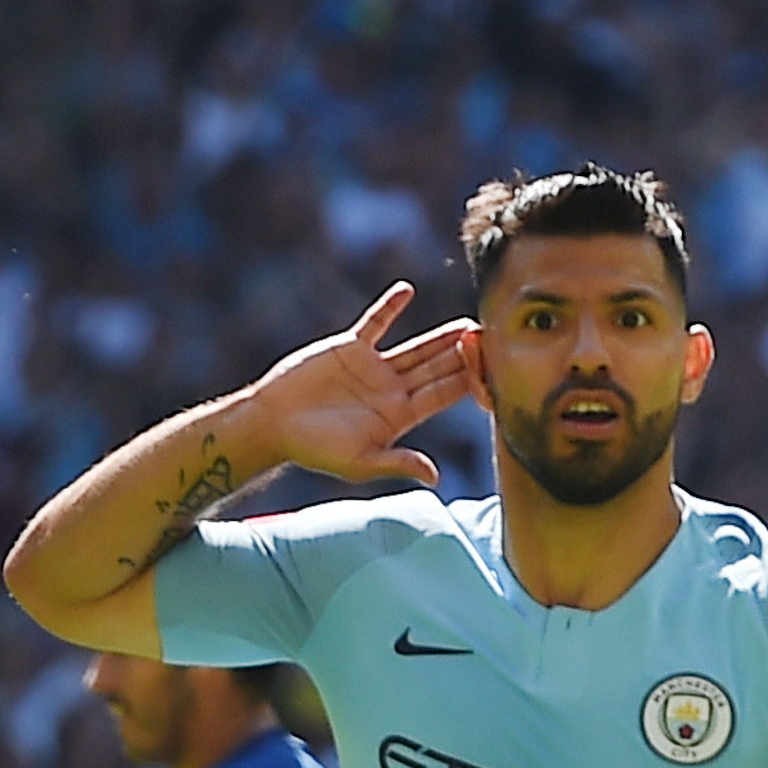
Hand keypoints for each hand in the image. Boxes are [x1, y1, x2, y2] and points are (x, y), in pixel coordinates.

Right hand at [236, 283, 478, 490]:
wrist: (273, 425)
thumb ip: (397, 463)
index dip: (467, 382)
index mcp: (398, 417)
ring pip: (415, 348)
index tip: (494, 369)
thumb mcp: (358, 462)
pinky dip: (389, 307)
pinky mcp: (350, 349)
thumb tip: (435, 477)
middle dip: (464, 356)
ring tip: (466, 322)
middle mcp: (391, 390)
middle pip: (436, 369)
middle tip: (493, 339)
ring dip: (440, 336)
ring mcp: (372, 368)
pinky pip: (374, 323)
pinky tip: (407, 291)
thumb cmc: (314, 449)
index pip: (441, 396)